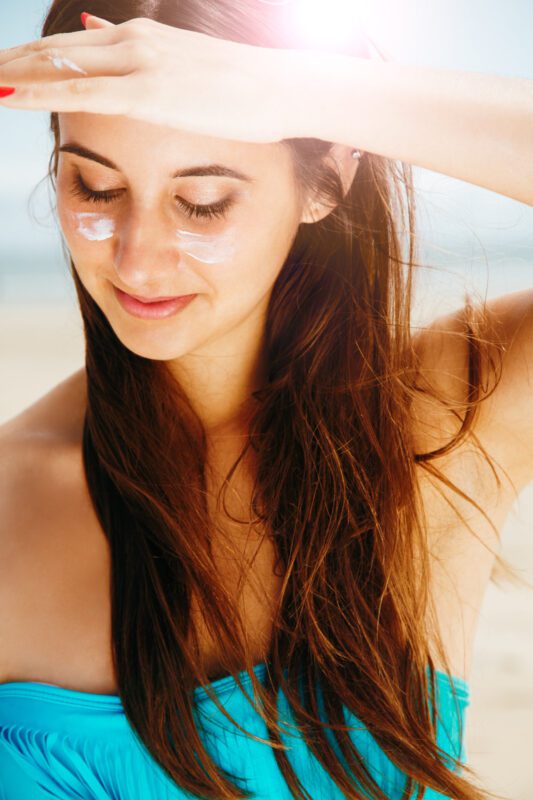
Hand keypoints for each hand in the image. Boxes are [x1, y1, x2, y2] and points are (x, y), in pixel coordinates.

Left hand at [0, 13, 297, 142]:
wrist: (282, 88)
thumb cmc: (244, 88)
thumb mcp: (186, 66)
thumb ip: (136, 53)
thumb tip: (95, 34)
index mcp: (140, 38)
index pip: (68, 46)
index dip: (27, 58)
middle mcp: (131, 41)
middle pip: (51, 49)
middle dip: (9, 63)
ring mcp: (137, 63)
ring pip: (55, 65)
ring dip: (11, 75)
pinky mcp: (146, 92)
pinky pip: (78, 91)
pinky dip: (36, 91)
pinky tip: (4, 94)